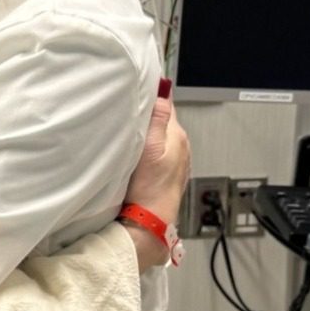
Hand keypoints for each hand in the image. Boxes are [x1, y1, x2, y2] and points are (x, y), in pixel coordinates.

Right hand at [122, 91, 189, 266]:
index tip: (135, 91)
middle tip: (128, 113)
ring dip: (149, 133)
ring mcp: (176, 160)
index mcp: (178, 135)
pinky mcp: (168, 173)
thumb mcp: (151, 147)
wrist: (150, 221)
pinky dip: (149, 149)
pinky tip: (138, 155)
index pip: (167, 103)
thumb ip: (158, 117)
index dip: (152, 96)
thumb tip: (163, 89)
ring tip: (132, 133)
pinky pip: (159, 152)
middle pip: (164, 120)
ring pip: (161, 136)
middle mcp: (181, 146)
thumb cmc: (149, 187)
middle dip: (148, 114)